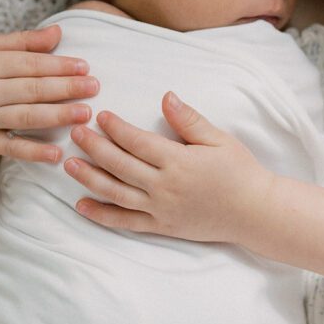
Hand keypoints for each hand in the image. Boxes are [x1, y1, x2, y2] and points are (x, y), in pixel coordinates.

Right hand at [0, 26, 98, 162]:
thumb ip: (23, 41)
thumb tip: (58, 33)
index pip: (31, 64)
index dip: (60, 66)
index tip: (85, 67)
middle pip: (33, 89)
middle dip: (67, 88)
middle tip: (95, 88)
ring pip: (27, 116)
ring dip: (59, 116)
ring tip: (85, 114)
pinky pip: (10, 147)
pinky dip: (33, 152)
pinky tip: (57, 154)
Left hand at [66, 92, 273, 242]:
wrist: (254, 211)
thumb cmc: (240, 171)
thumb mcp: (219, 139)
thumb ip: (189, 120)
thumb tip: (165, 96)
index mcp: (178, 161)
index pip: (137, 142)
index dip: (116, 128)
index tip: (100, 116)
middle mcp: (164, 186)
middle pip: (120, 164)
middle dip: (94, 147)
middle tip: (76, 133)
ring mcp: (160, 209)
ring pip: (116, 193)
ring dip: (89, 178)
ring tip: (69, 164)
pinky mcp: (161, 227)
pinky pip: (125, 222)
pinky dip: (101, 214)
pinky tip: (81, 205)